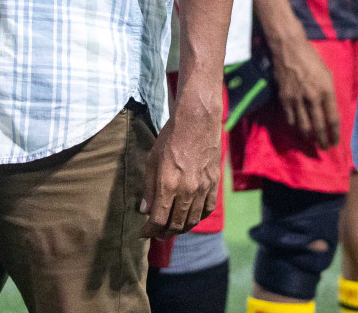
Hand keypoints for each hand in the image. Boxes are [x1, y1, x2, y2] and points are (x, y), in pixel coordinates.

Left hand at [140, 95, 221, 239]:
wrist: (197, 122)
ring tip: (171, 229)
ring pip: (192, 220)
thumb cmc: (170, 138)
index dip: (149, 230)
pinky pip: (207, 210)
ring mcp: (203, 189)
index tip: (143, 232)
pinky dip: (198, 218)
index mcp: (168, 184)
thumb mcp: (152, 160)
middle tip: (156, 234)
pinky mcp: (214, 185)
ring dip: (180, 229)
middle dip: (164, 233)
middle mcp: (187, 191)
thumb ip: (149, 188)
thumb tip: (145, 211)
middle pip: (176, 224)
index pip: (158, 219)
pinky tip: (190, 218)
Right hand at [270, 35, 339, 149]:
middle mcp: (312, 97)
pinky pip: (290, 118)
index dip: (334, 134)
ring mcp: (297, 99)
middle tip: (324, 148)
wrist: (290, 49)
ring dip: (309, 137)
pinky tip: (299, 129)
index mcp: (326, 91)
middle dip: (322, 141)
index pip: (333, 119)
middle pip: (318, 127)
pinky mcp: (284, 98)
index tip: (335, 142)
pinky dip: (295, 127)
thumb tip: (329, 111)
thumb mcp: (328, 75)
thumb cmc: (312, 59)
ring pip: (303, 126)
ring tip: (312, 142)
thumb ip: (329, 94)